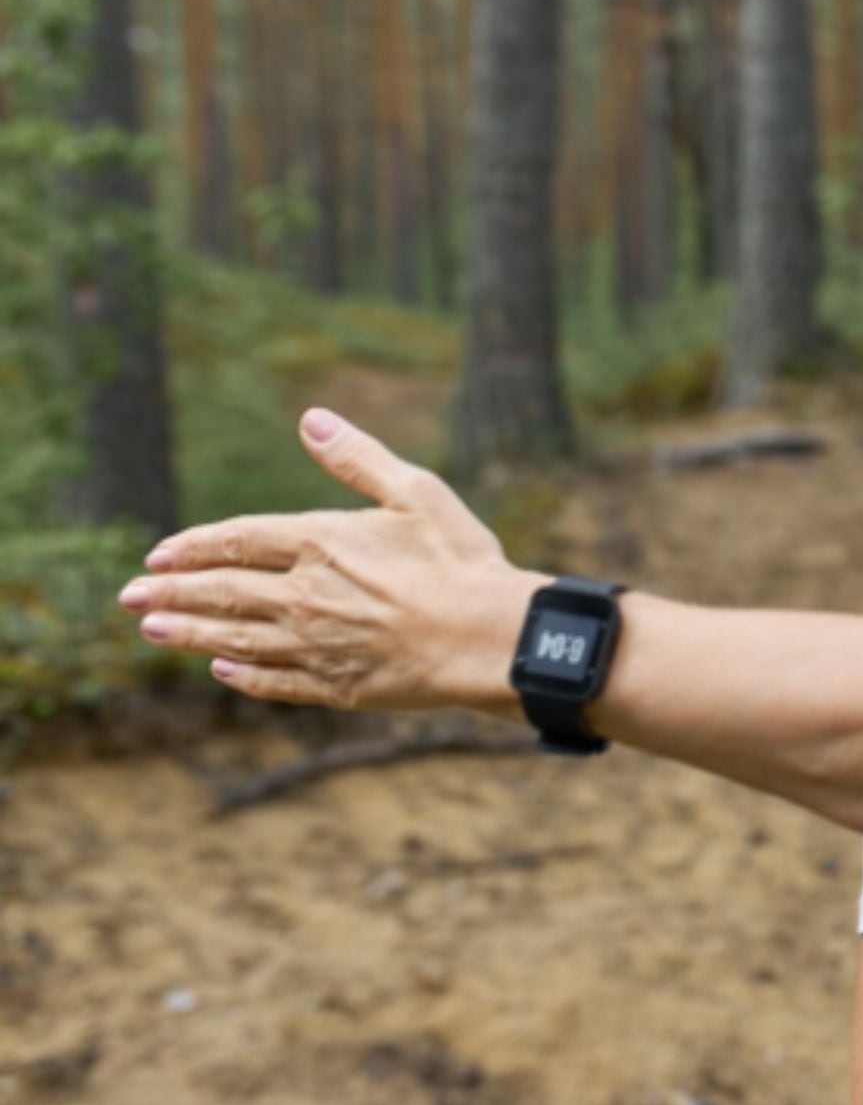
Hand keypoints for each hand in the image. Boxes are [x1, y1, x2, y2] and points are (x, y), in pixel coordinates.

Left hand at [114, 407, 538, 714]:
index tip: (158, 555)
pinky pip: (273, 682)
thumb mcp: (416, 492)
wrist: (491, 637)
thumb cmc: (461, 559)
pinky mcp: (336, 686)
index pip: (236, 540)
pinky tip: (221, 670)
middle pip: (221, 593)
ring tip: (152, 631)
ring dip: (188, 635)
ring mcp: (315, 645)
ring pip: (235, 639)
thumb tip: (311, 419)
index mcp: (320, 542)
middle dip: (169, 594)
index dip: (193, 547)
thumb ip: (357, 458)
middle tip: (129, 597)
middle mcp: (304, 596)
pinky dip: (241, 676)